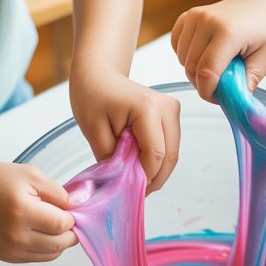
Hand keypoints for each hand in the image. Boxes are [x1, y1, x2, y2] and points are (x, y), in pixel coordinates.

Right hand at [0, 161, 76, 262]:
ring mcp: (10, 250)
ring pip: (51, 254)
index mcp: (22, 212)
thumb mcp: (31, 175)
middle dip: (69, 231)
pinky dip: (45, 248)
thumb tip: (81, 205)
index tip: (70, 207)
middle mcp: (15, 236)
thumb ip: (59, 193)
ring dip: (59, 241)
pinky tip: (39, 231)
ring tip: (51, 223)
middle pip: (60, 244)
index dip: (72, 216)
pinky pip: (37, 258)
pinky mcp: (6, 257)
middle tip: (65, 216)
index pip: (63, 224)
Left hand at [71, 71, 180, 191]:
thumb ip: (112, 160)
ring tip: (134, 177)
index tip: (128, 190)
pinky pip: (170, 146)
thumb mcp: (94, 132)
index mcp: (147, 109)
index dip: (144, 178)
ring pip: (172, 154)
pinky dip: (158, 160)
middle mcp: (167, 107)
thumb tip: (126, 183)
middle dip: (153, 178)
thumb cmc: (92, 97)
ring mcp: (173, 110)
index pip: (155, 155)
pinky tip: (140, 164)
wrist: (99, 75)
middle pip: (169, 157)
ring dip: (157, 171)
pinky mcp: (173, 115)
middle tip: (133, 191)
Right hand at [171, 0, 265, 100]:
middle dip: (203, 84)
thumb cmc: (265, 27)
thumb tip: (236, 101)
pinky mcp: (186, 17)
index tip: (218, 99)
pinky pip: (177, 47)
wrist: (257, 0)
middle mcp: (207, 21)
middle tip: (221, 86)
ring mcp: (194, 17)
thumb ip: (250, 80)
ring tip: (217, 67)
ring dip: (195, 71)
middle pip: (191, 68)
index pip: (207, 72)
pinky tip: (204, 54)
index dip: (209, 92)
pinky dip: (187, 57)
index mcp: (228, 32)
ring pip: (182, 60)